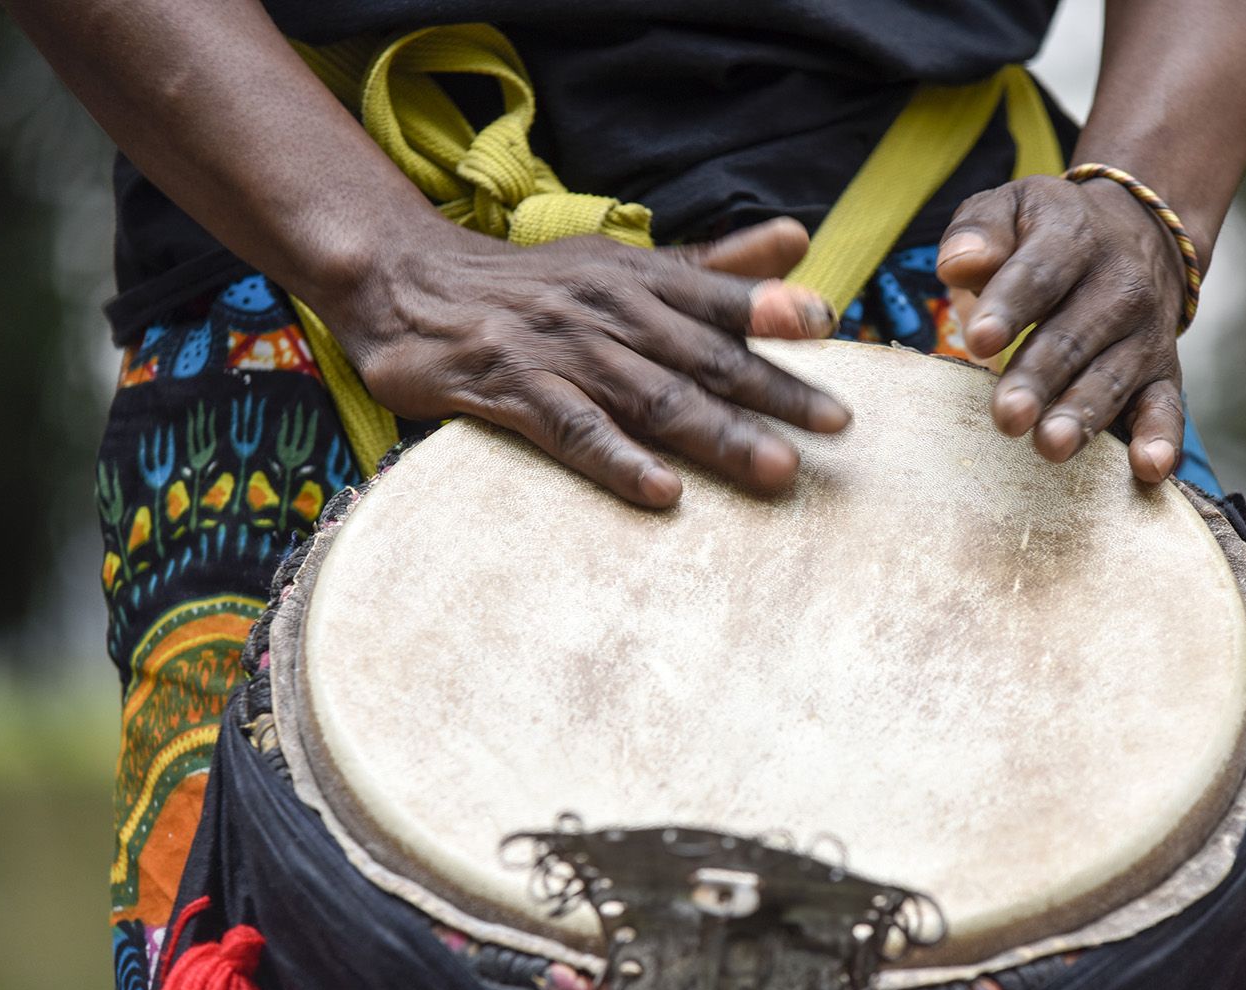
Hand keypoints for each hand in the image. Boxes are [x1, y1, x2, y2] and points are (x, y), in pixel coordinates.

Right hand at [319, 217, 849, 507]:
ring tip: (777, 468)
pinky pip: (574, 432)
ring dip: (717, 434)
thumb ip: (713, 265)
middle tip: (836, 424)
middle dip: (772, 390)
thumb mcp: (623, 264)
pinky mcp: (514, 392)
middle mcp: (609, 312)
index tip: (826, 325)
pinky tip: (663, 492)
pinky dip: (619, 461)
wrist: (409, 285)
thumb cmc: (536, 285)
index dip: (770, 308)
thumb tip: (797, 241)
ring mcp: (562, 353)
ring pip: (652, 397)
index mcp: (639, 279)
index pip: (716, 294)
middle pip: (702, 356)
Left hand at [936, 175, 1186, 482]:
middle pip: (1074, 335)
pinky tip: (1150, 468)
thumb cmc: (1050, 232)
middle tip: (1008, 415)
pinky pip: (1166, 407)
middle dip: (1040, 377)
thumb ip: (980, 231)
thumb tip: (957, 263)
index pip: (1039, 274)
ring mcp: (1145, 334)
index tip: (977, 339)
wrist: (1141, 233)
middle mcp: (1119, 286)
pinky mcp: (1163, 373)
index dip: (1010, 306)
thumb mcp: (1012, 209)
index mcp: (1074, 238)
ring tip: (1052, 446)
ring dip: (1084, 414)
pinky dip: (1161, 438)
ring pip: (1112, 377)